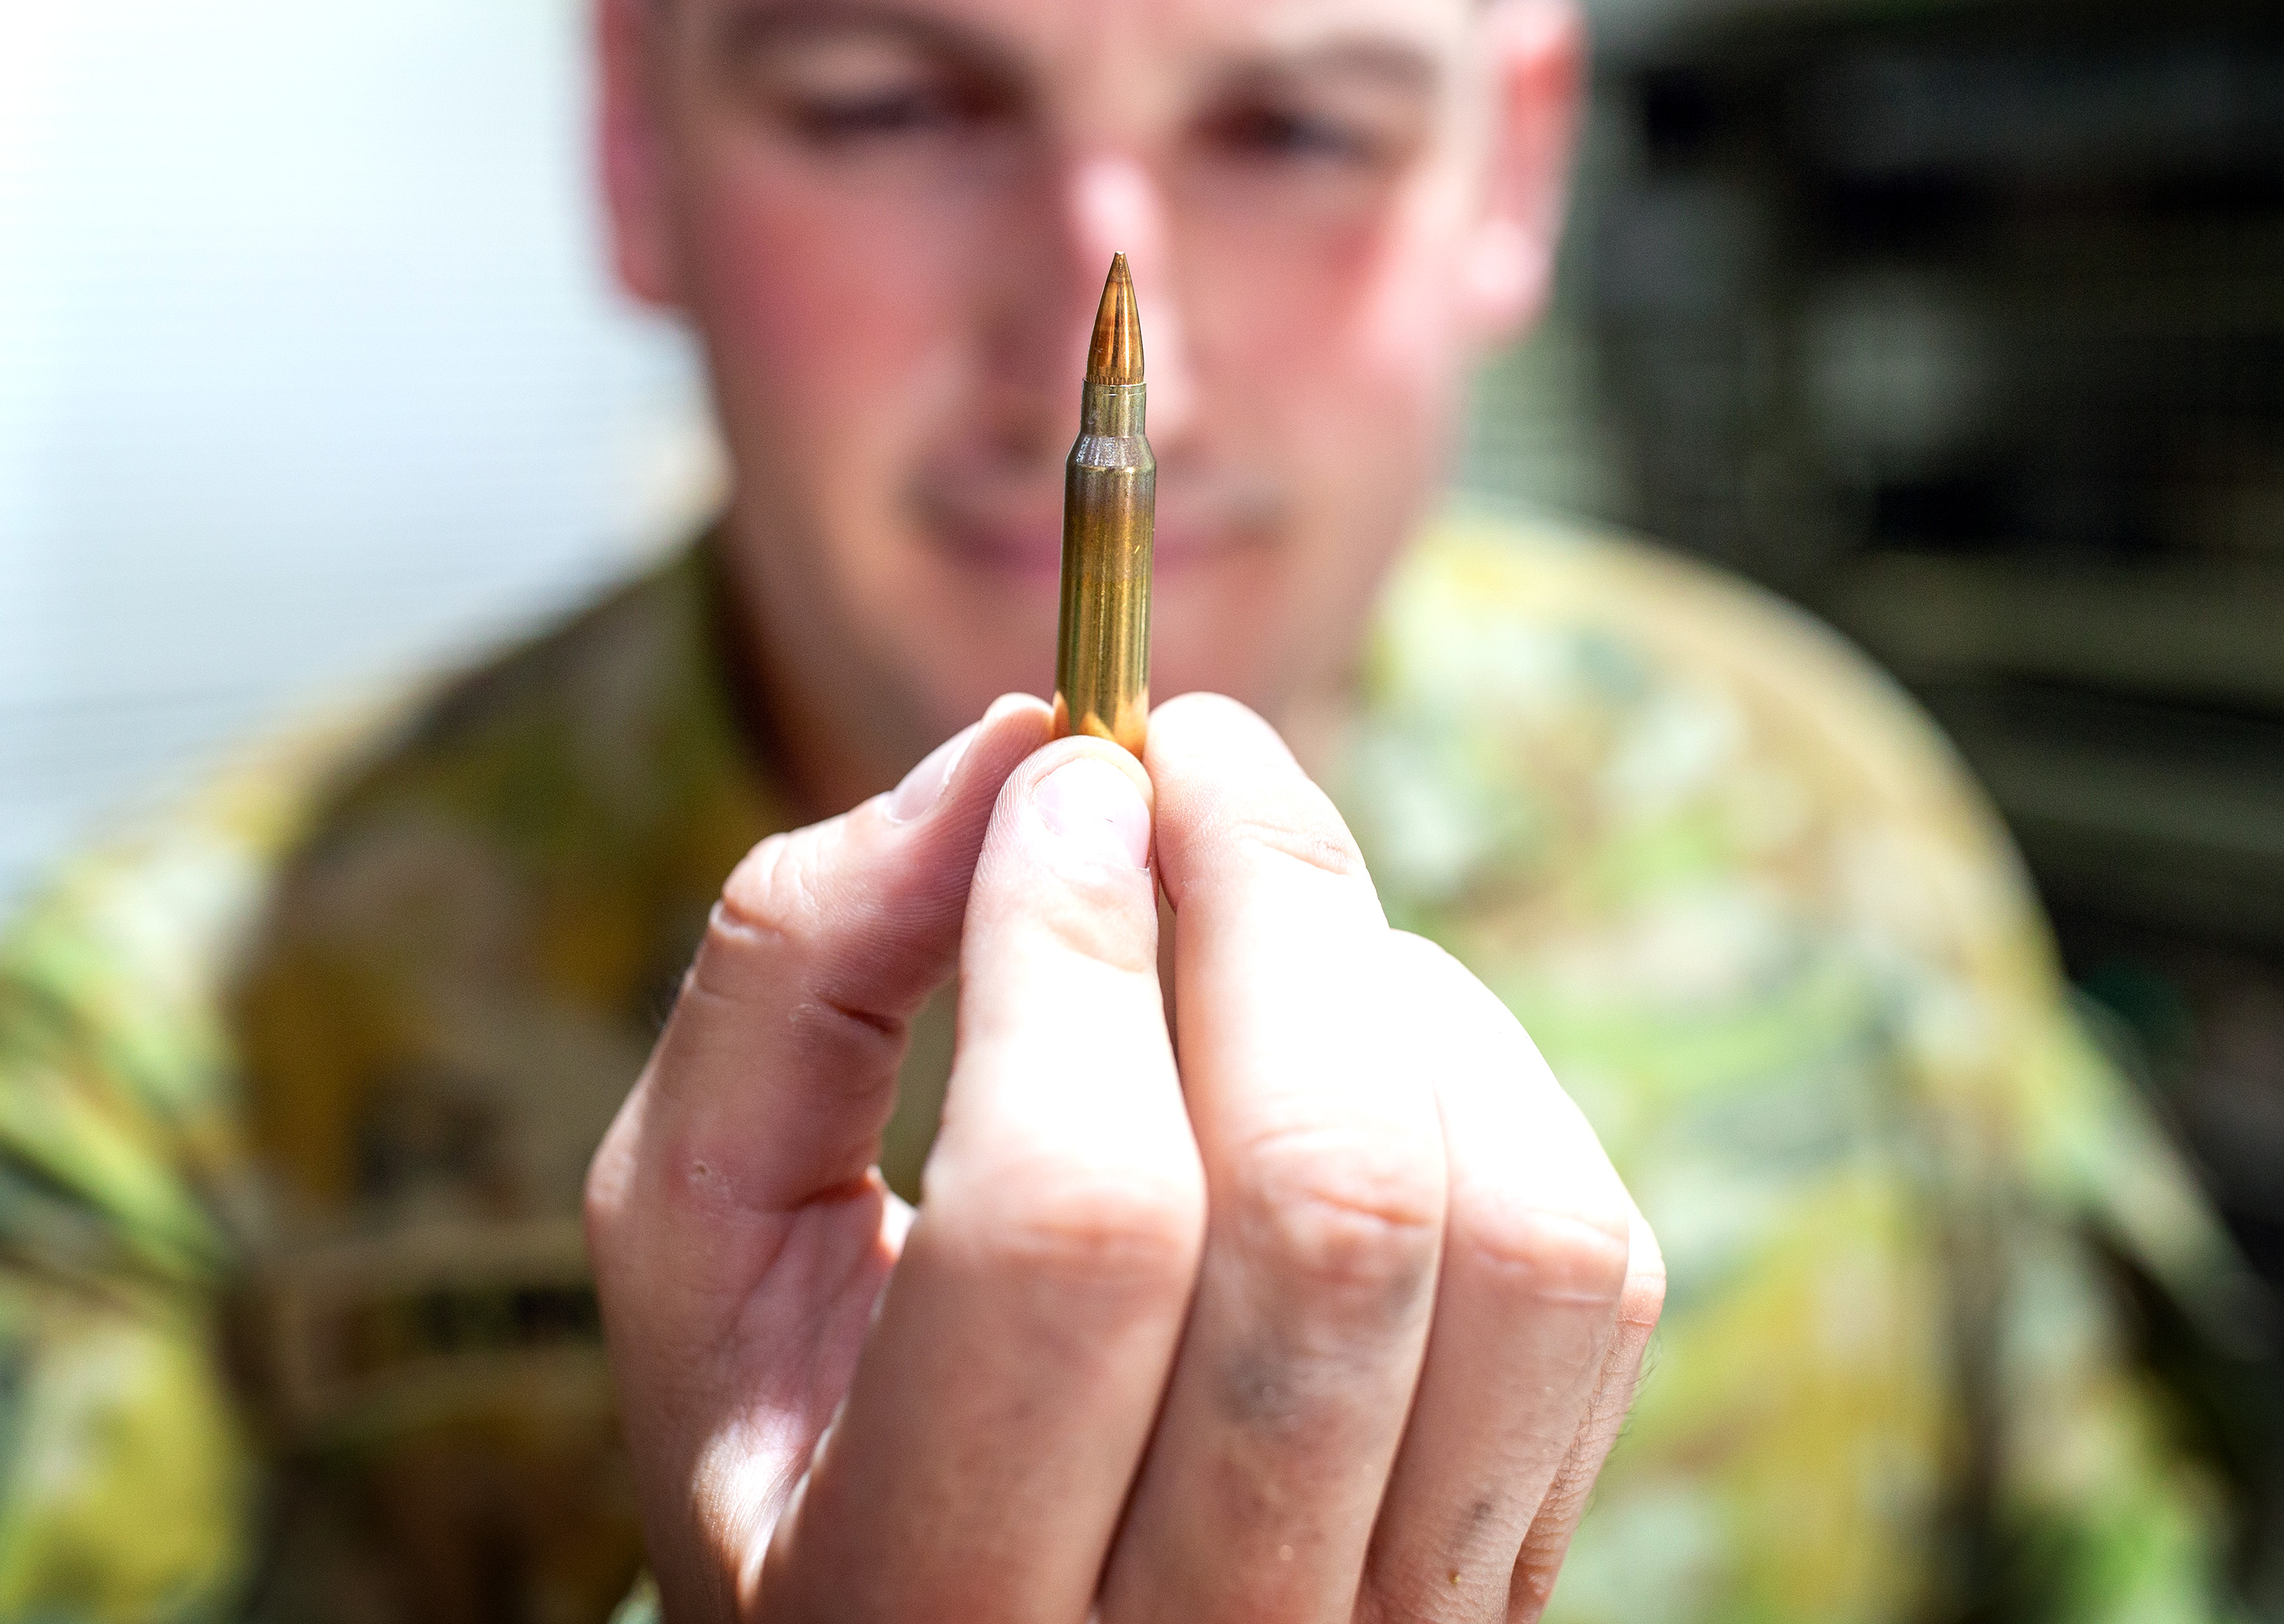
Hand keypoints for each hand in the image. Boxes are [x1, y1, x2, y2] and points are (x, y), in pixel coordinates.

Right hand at [584, 691, 1663, 1621]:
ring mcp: (1393, 1623)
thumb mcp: (699, 1248)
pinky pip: (1584, 1269)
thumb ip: (790, 985)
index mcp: (923, 1586)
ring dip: (1386, 991)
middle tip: (1188, 748)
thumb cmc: (807, 1430)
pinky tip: (1354, 1045)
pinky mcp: (1520, 1557)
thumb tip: (1009, 756)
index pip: (1074, 1221)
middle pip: (1323, 1203)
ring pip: (1500, 1232)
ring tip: (1261, 913)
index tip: (1058, 768)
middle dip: (1269, 898)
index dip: (1075, 943)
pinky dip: (1486, 1078)